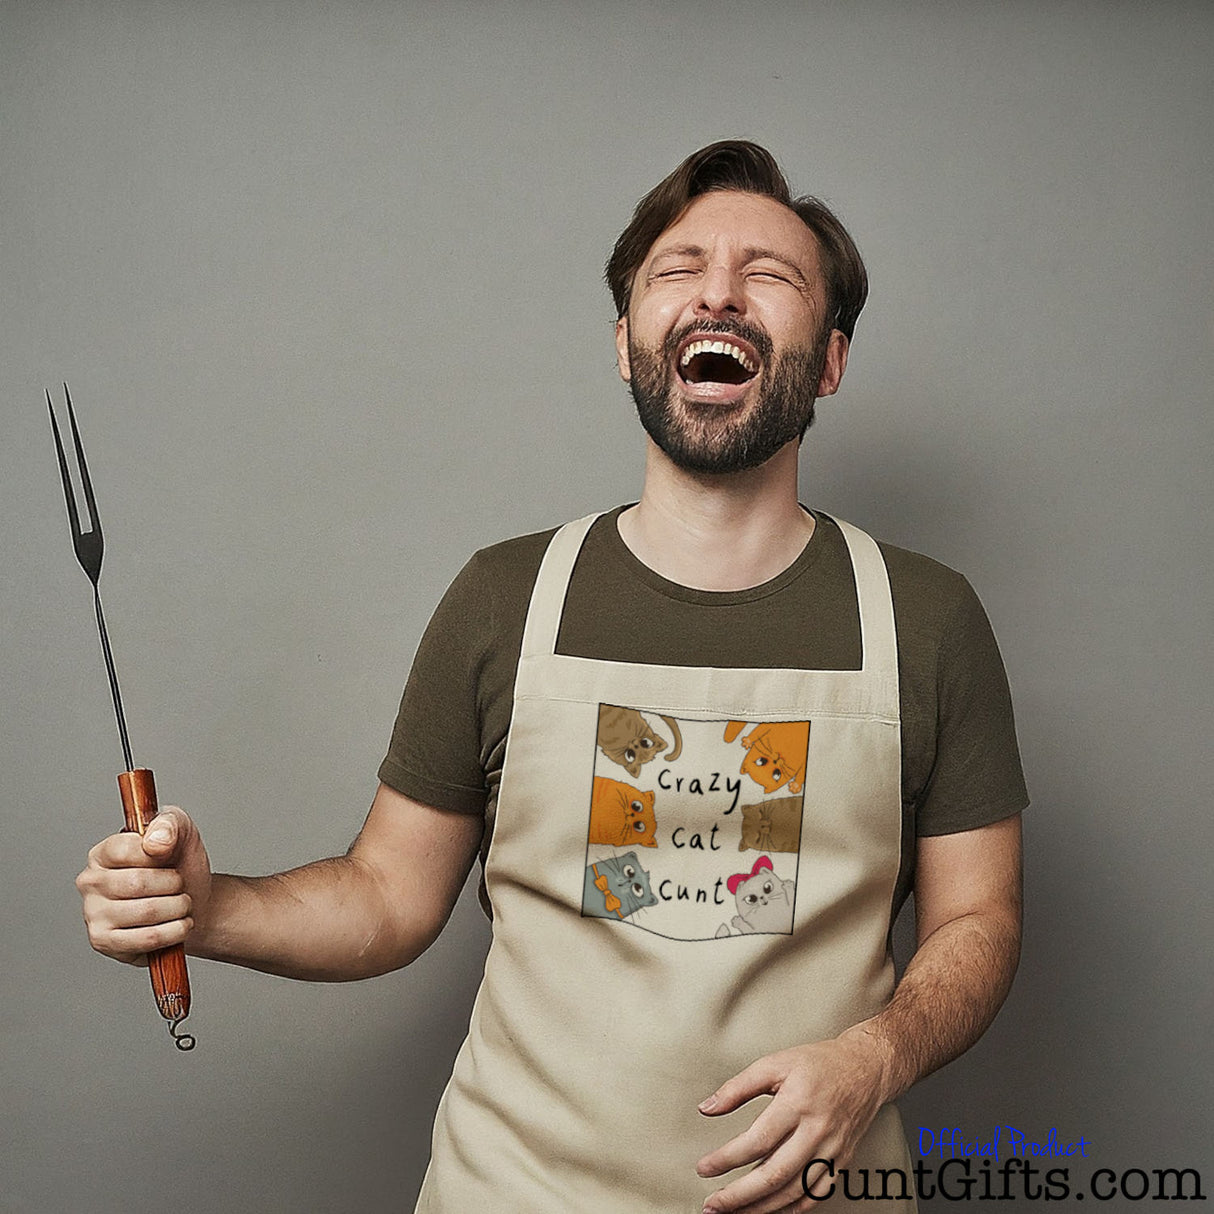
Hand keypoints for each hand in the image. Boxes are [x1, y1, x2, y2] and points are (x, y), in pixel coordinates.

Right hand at [76, 807, 211, 964]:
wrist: (196, 902)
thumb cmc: (180, 865)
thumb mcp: (181, 831)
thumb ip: (169, 824)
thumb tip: (154, 842)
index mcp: (102, 853)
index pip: (125, 850)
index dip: (158, 854)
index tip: (170, 856)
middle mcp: (90, 882)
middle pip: (138, 883)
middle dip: (173, 884)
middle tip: (180, 885)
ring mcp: (93, 914)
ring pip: (147, 911)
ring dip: (178, 908)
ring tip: (182, 904)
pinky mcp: (104, 942)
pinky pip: (147, 938)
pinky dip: (175, 931)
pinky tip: (180, 924)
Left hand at [696, 1028, 890, 1212]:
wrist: (866, 1069)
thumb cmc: (819, 1064)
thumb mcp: (774, 1063)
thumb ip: (738, 1087)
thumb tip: (707, 1107)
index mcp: (797, 1103)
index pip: (757, 1141)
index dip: (727, 1159)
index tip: (705, 1168)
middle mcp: (817, 1131)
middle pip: (774, 1174)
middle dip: (739, 1195)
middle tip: (713, 1204)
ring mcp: (831, 1150)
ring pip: (794, 1192)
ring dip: (761, 1207)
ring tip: (734, 1212)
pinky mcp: (840, 1162)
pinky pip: (815, 1195)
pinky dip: (791, 1208)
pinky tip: (771, 1209)